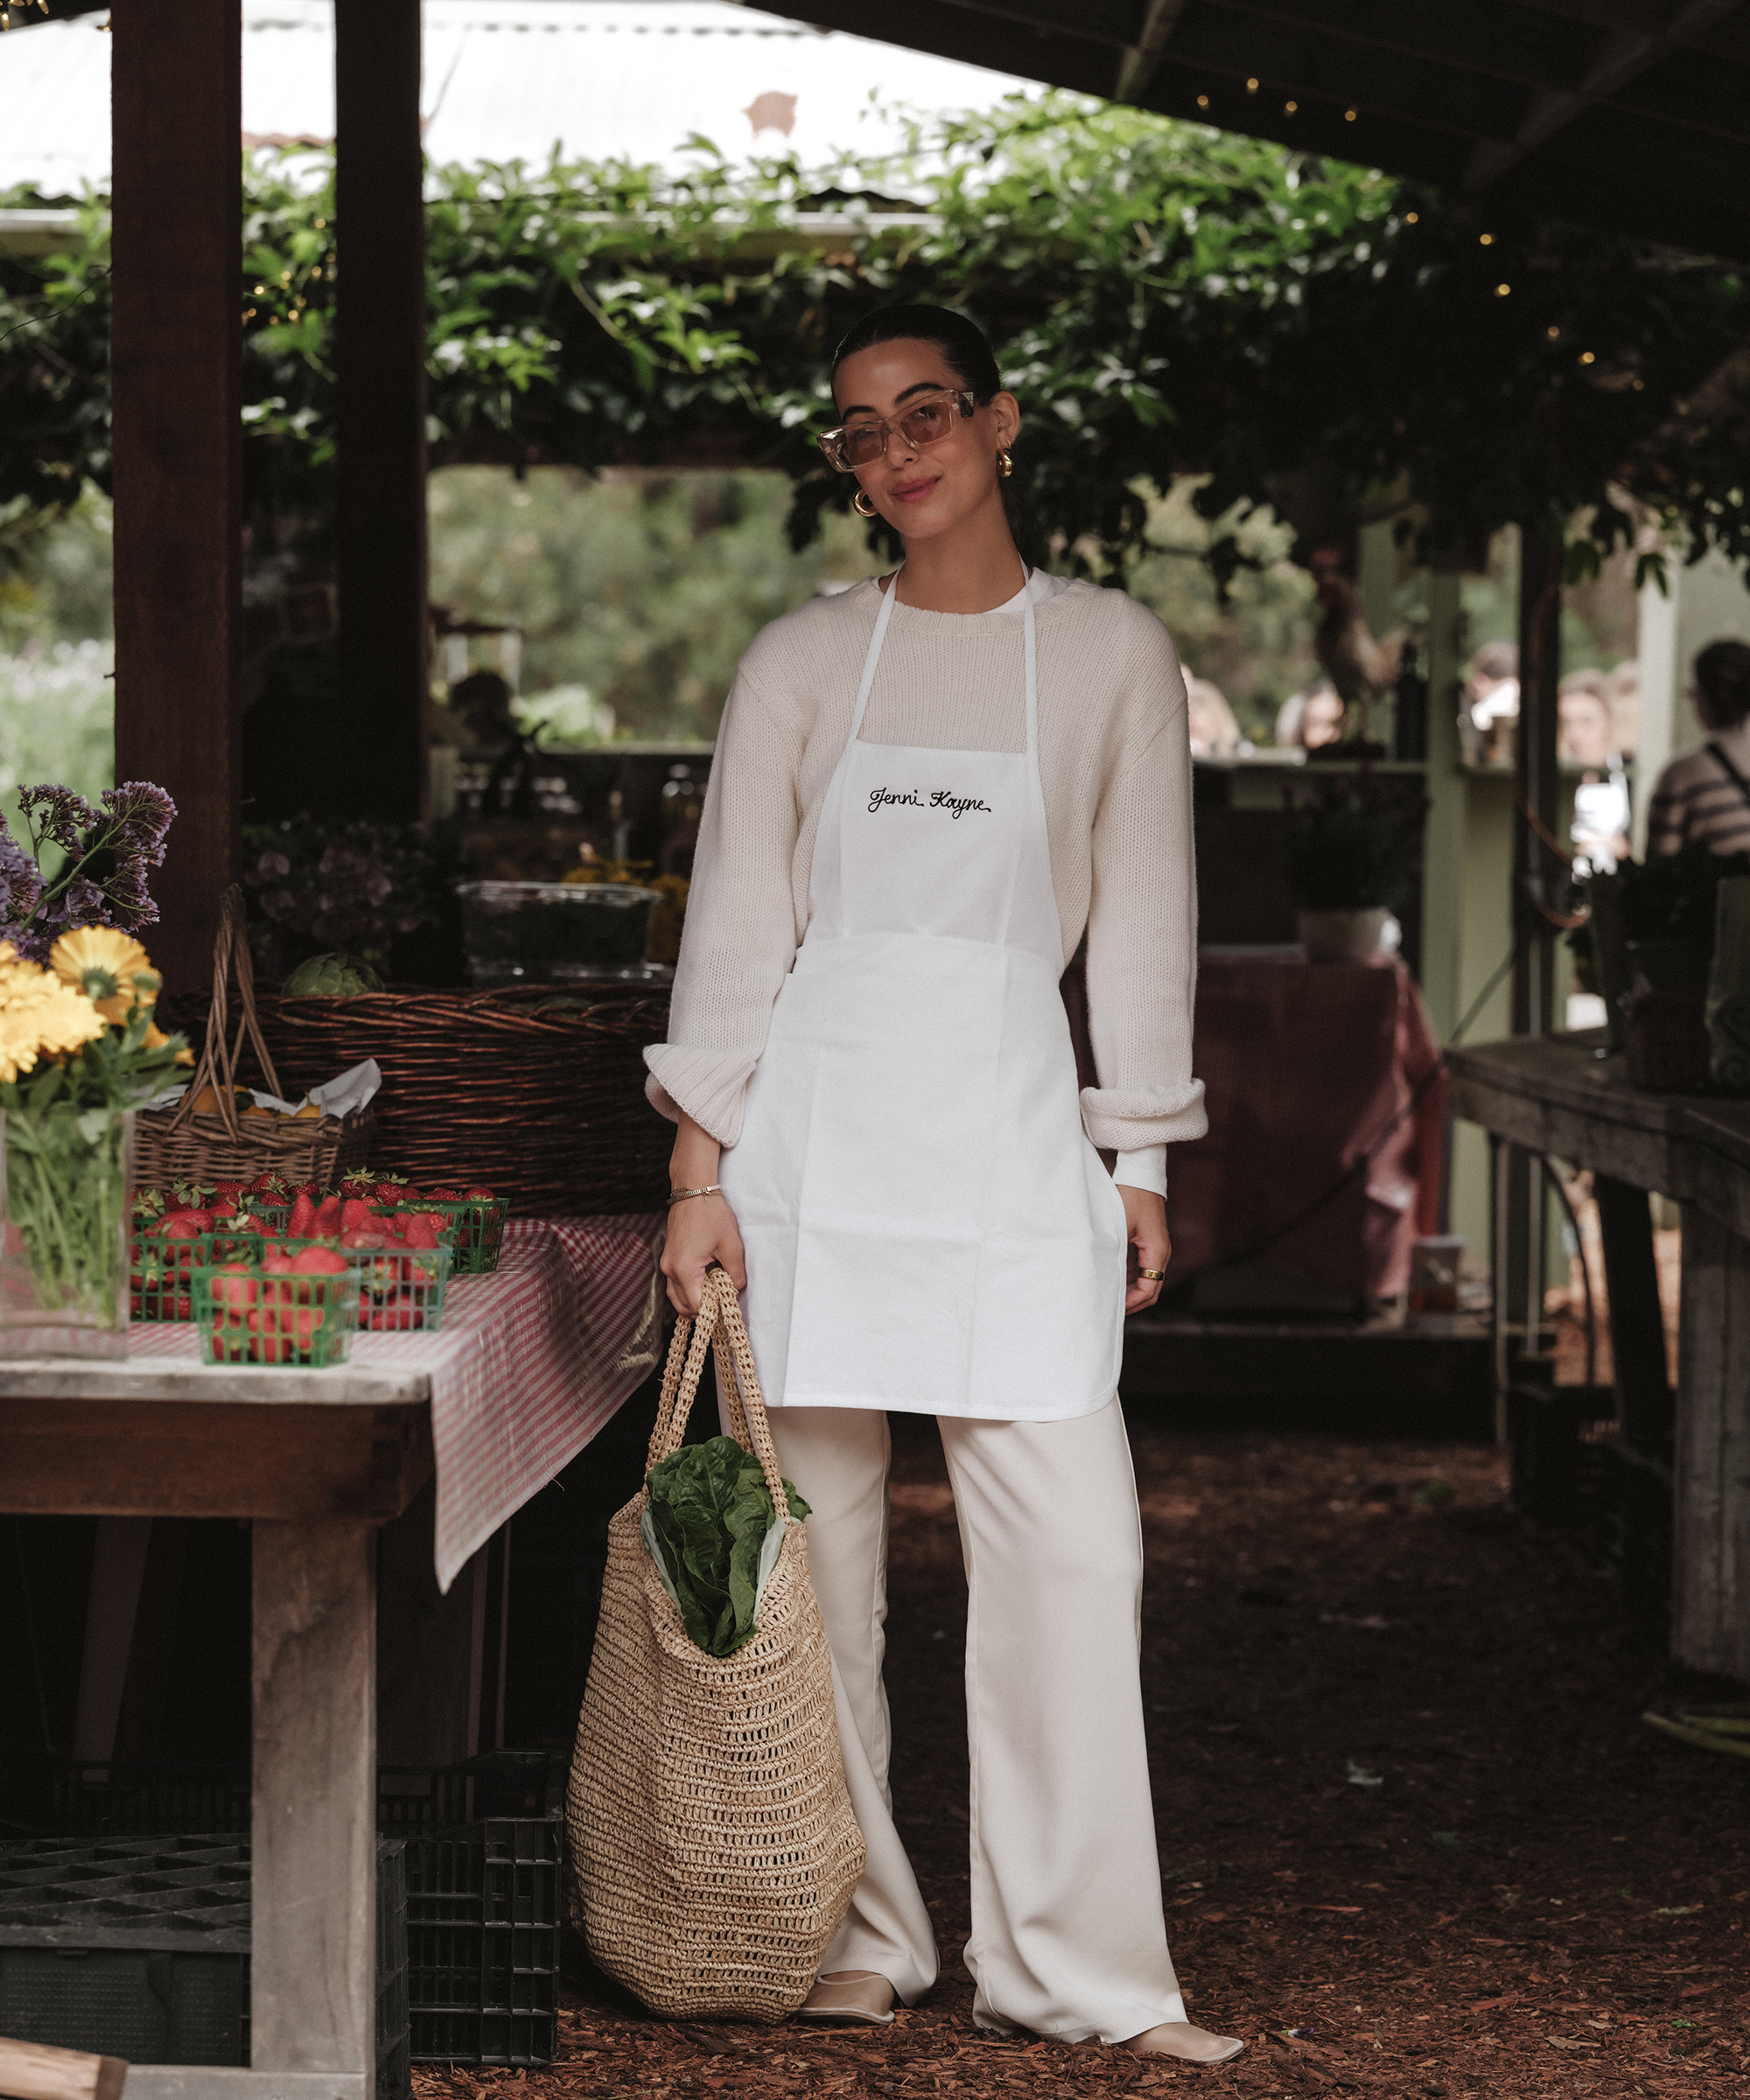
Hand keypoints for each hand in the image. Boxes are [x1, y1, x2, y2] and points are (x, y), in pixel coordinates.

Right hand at [660, 1113, 747, 1316]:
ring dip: (694, 1301)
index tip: (728, 1309)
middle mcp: (670, 1269)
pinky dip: (688, 1289)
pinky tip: (706, 1282)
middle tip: (723, 1303)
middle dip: (703, 1309)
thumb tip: (735, 1290)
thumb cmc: (711, 1214)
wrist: (693, 1190)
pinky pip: (675, 1283)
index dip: (714, 1311)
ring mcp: (666, 1263)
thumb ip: (736, 1275)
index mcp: (685, 1269)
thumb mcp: (732, 1246)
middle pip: (683, 1306)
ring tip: (715, 1294)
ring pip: (676, 1297)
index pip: (698, 1306)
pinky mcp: (668, 1257)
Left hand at [1122, 1185, 1169, 1314]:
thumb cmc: (1131, 1197)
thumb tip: (1105, 1275)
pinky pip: (1142, 1268)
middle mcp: (1161, 1253)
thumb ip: (1115, 1252)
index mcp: (1157, 1252)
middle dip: (1132, 1301)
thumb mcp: (1120, 1227)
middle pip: (1151, 1288)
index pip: (1149, 1289)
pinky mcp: (1149, 1243)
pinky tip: (1112, 1277)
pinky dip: (1129, 1277)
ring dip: (1130, 1289)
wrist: (1140, 1177)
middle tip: (1111, 1306)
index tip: (1114, 1306)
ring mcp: (1156, 1248)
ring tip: (1109, 1294)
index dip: (1132, 1302)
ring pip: (1146, 1279)